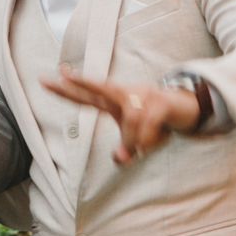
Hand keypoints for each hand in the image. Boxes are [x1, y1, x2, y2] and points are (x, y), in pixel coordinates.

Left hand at [41, 69, 200, 165]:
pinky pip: (148, 124)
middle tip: (62, 77)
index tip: (46, 80)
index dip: (68, 90)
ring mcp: (144, 96)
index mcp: (116, 102)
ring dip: (135, 141)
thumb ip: (126, 150)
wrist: (188, 109)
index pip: (87, 95)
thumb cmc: (157, 122)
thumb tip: (120, 158)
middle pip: (101, 87)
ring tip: (140, 151)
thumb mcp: (139, 140)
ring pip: (131, 119)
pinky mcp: (161, 103)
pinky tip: (148, 146)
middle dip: (82, 83)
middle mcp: (127, 95)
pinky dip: (147, 140)